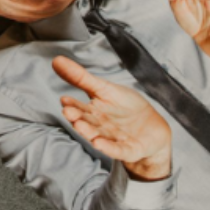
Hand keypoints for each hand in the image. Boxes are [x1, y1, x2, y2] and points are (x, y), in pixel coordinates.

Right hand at [53, 56, 171, 180]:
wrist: (152, 128)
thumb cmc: (126, 108)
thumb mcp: (104, 88)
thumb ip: (80, 78)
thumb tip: (56, 60)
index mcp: (93, 112)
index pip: (79, 108)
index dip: (72, 104)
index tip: (64, 99)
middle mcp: (100, 127)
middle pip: (87, 122)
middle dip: (77, 118)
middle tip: (68, 112)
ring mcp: (114, 139)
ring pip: (99, 136)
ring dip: (88, 132)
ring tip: (79, 125)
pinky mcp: (129, 149)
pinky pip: (118, 149)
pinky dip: (108, 147)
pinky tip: (98, 143)